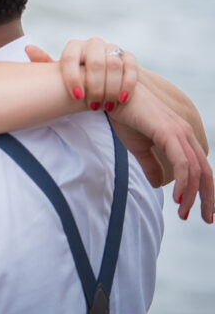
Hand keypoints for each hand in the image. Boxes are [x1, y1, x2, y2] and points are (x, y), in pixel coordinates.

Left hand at [25, 38, 137, 111]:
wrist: (103, 80)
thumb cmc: (76, 79)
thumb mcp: (62, 74)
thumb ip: (47, 63)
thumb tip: (28, 48)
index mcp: (74, 47)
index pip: (70, 57)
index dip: (72, 77)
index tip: (75, 96)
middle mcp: (93, 44)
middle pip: (94, 61)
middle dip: (94, 86)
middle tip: (92, 105)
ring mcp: (112, 48)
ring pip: (113, 64)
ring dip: (109, 87)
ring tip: (105, 105)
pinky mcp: (128, 57)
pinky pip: (130, 66)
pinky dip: (127, 84)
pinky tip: (121, 99)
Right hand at [111, 83, 213, 223]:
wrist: (109, 94)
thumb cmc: (122, 115)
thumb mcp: (137, 146)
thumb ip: (150, 164)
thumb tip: (159, 184)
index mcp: (180, 136)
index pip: (200, 167)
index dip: (204, 190)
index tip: (198, 210)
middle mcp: (185, 133)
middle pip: (206, 171)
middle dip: (209, 198)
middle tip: (206, 219)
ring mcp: (179, 131)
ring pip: (196, 170)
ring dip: (193, 195)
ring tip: (184, 212)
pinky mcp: (168, 132)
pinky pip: (183, 163)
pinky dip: (185, 182)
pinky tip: (180, 198)